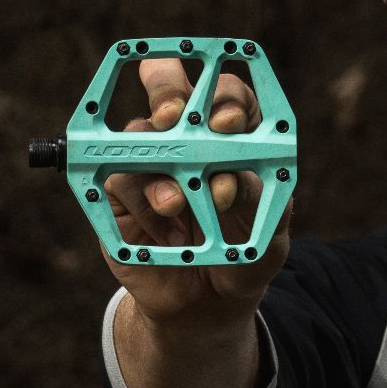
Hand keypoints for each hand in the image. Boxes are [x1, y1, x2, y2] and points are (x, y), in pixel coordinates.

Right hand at [102, 58, 291, 332]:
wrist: (208, 302)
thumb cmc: (246, 254)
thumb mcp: (268, 234)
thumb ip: (253, 201)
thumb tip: (225, 179)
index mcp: (236, 134)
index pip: (228, 94)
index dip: (226, 99)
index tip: (228, 123)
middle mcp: (190, 136)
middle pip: (168, 85)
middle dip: (166, 90)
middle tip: (170, 115)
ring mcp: (153, 159)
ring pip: (139, 134)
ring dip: (159, 171)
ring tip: (175, 206)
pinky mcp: (122, 191)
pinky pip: (119, 180)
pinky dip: (142, 205)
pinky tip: (164, 233)